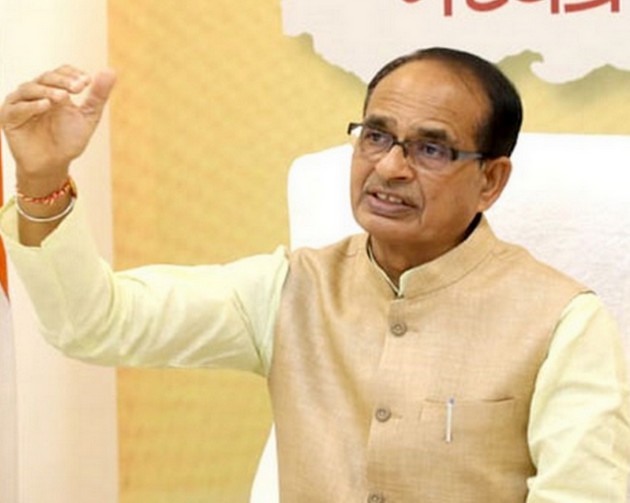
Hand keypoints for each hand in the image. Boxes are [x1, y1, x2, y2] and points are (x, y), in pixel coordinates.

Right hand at [0, 65, 115, 194]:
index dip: (72, 74)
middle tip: (79, 88)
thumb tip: (111, 71)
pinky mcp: (9, 117)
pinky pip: (18, 107)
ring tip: (62, 97)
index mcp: (53, 89)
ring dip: (47, 90)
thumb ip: (97, 96)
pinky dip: (31, 105)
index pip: (60, 72)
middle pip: (46, 77)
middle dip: (63, 81)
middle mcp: (35, 92)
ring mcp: (20, 103)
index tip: (87, 82)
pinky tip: (45, 105)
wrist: (53, 164)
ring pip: (30, 88)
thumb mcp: (88, 117)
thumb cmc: (69, 140)